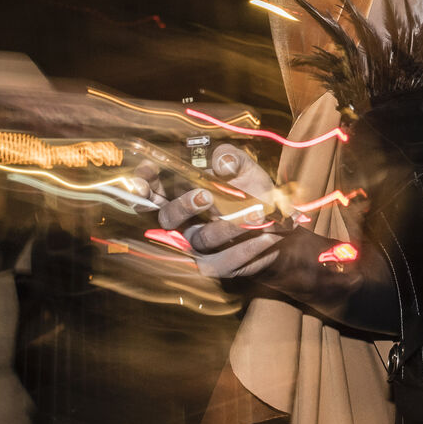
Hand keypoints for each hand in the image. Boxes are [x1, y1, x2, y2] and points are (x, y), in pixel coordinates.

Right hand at [151, 144, 281, 278]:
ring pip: (200, 238)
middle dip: (182, 206)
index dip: (144, 182)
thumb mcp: (244, 166)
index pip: (151, 189)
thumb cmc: (252, 191)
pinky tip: (266, 235)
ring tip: (256, 213)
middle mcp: (184, 222)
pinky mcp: (216, 266)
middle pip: (167, 217)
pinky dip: (248, 247)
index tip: (147, 173)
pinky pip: (226, 260)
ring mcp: (197, 245)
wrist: (279, 224)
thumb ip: (231, 157)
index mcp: (180, 193)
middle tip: (205, 196)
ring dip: (227, 226)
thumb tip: (222, 163)